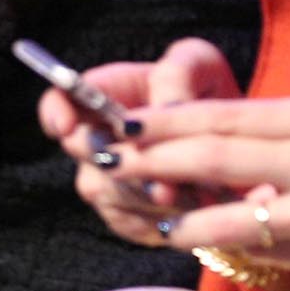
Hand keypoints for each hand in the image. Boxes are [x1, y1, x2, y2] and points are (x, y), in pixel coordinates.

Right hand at [37, 37, 237, 246]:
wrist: (235, 142)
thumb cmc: (208, 94)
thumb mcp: (198, 66)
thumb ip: (174, 77)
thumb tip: (157, 115)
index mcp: (105, 94)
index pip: (59, 100)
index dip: (54, 113)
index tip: (68, 126)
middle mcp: (97, 138)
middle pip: (80, 152)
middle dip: (116, 159)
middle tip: (157, 169)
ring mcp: (108, 180)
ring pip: (104, 191)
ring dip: (146, 192)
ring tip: (194, 191)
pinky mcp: (128, 217)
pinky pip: (129, 224)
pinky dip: (160, 220)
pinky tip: (193, 211)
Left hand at [109, 98, 289, 285]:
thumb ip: (280, 133)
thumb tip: (208, 134)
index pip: (225, 113)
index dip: (165, 118)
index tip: (121, 119)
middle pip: (213, 152)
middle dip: (150, 156)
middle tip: (103, 154)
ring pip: (224, 204)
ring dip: (170, 205)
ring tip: (130, 198)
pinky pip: (253, 243)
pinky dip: (210, 239)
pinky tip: (180, 235)